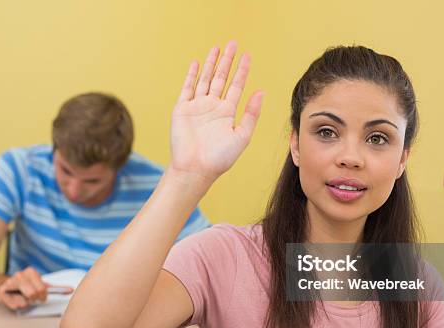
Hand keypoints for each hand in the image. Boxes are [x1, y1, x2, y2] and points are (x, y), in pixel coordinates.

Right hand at [0, 267, 73, 309]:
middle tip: (31, 298)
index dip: (43, 295)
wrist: (2, 287)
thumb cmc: (24, 288)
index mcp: (31, 272)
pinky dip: (16, 305)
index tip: (41, 297)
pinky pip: (13, 304)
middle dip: (35, 299)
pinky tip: (15, 300)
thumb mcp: (40, 286)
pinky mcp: (0, 291)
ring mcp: (9, 282)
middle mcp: (20, 275)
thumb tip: (71, 289)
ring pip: (24, 299)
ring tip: (23, 298)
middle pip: (34, 293)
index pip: (43, 288)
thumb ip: (56, 288)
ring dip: (26, 301)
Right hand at [170, 40, 263, 182]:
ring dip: (210, 64)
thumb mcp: (241, 136)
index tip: (247, 56)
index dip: (242, 71)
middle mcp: (213, 107)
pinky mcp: (182, 109)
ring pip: (205, 79)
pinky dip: (191, 75)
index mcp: (227, 113)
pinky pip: (187, 88)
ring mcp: (197, 107)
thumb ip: (251, 114)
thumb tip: (261, 92)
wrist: (196, 168)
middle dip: (227, 61)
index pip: (236, 86)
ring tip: (217, 48)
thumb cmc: (220, 158)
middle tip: (233, 43)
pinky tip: (196, 63)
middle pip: (221, 78)